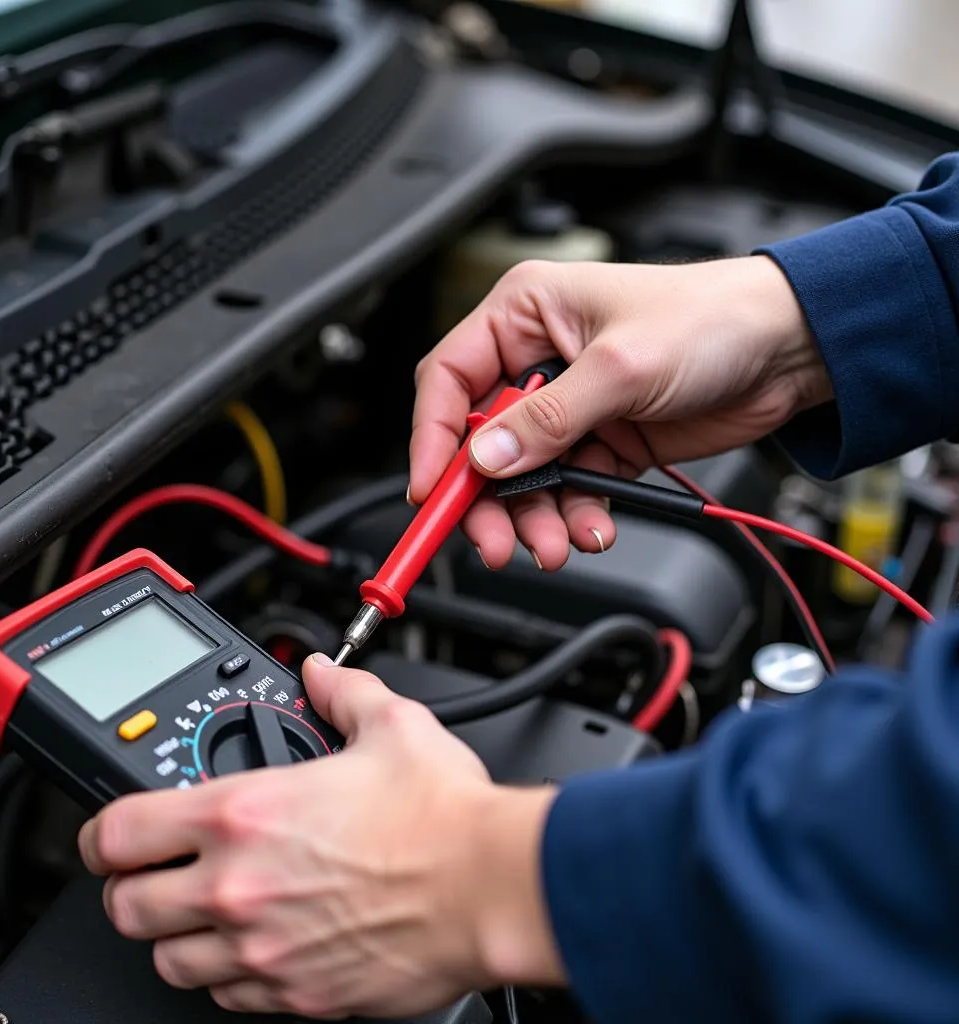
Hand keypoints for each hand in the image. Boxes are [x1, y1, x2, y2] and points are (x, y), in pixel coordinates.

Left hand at [78, 655, 562, 1017]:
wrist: (490, 886)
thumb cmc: (441, 815)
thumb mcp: (390, 725)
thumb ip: (342, 692)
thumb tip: (320, 674)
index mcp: (246, 814)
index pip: (120, 832)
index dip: (103, 831)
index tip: (114, 831)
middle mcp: (240, 888)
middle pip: (126, 907)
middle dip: (132, 886)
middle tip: (155, 871)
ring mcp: (264, 951)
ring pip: (169, 962)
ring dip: (176, 935)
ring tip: (203, 911)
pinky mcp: (298, 997)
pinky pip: (228, 1000)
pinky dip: (228, 975)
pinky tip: (257, 946)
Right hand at [410, 256, 832, 569]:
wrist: (790, 349)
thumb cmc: (712, 319)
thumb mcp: (620, 367)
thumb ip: (547, 418)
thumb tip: (486, 458)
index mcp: (524, 313)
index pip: (450, 380)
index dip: (433, 439)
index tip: (430, 492)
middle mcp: (538, 359)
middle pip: (481, 440)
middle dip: (485, 496)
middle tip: (493, 540)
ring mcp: (570, 406)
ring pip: (522, 476)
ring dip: (533, 517)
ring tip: (553, 543)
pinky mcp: (601, 441)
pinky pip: (567, 490)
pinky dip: (575, 516)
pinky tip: (592, 529)